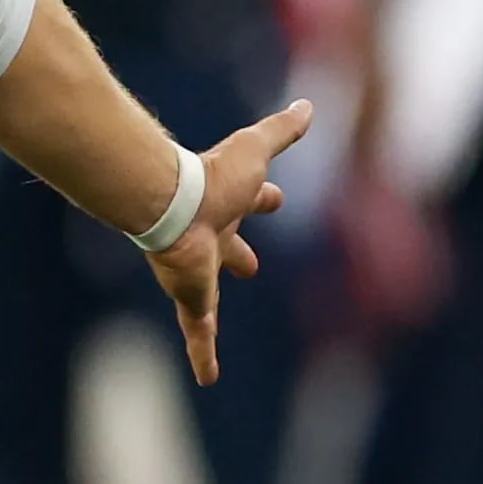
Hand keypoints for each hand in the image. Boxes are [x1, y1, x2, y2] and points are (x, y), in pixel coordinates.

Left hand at [148, 99, 314, 386]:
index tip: (275, 198)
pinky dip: (203, 354)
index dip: (264, 198)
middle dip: (239, 253)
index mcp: (228, 204)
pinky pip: (200, 331)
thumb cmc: (215, 176)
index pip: (251, 200)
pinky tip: (207, 378)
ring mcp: (200, 270)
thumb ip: (282, 129)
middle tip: (250, 265)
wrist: (173, 204)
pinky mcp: (194, 296)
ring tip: (210, 326)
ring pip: (207, 296)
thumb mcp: (256, 149)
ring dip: (210, 309)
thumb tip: (309, 104)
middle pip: (229, 248)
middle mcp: (212, 238)